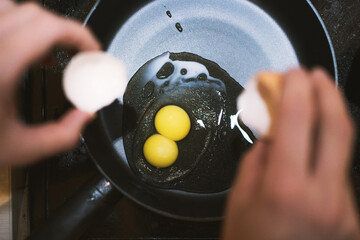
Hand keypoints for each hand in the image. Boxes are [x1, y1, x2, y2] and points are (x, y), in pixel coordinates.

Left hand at [0, 1, 100, 165]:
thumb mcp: (22, 149)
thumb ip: (63, 135)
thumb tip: (85, 116)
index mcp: (1, 67)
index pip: (50, 28)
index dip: (81, 35)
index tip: (92, 52)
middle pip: (35, 15)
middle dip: (65, 33)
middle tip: (76, 55)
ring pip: (12, 9)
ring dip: (40, 28)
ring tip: (47, 53)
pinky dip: (16, 26)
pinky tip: (20, 49)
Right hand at [223, 68, 359, 238]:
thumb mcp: (239, 200)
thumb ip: (257, 160)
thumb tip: (272, 134)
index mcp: (286, 189)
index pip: (298, 119)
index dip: (295, 88)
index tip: (290, 74)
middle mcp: (324, 196)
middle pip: (339, 126)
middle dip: (328, 91)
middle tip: (315, 76)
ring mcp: (344, 208)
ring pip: (342, 151)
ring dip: (327, 123)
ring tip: (310, 111)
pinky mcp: (351, 217)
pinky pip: (339, 175)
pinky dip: (325, 155)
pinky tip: (311, 155)